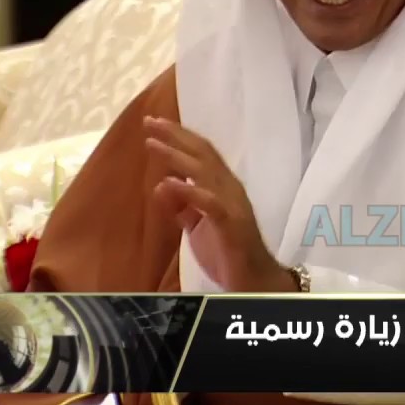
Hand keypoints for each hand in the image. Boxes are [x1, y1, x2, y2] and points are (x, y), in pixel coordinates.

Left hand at [143, 116, 297, 291]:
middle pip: (203, 154)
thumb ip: (181, 207)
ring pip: (205, 172)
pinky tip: (170, 183)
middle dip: (175, 136)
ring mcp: (232, 204)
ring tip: (153, 144)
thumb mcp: (197, 227)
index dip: (179, 137)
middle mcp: (230, 189)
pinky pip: (209, 203)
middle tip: (150, 122)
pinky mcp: (231, 223)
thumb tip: (161, 185)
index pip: (202, 154)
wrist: (254, 282)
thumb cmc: (227, 253)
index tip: (153, 124)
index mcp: (223, 187)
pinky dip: (189, 191)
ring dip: (177, 157)